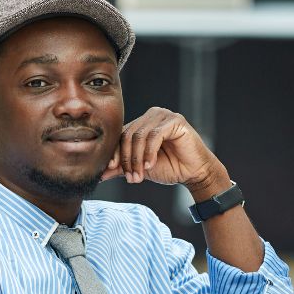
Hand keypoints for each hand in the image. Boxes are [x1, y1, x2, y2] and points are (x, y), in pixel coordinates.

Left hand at [101, 106, 228, 193]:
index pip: (120, 135)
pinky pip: (155, 135)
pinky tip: (150, 165)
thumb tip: (99, 174)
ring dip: (137, 158)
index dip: (115, 153)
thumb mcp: (139, 168)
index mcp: (141, 123)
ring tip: (140, 175)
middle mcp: (151, 116)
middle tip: (131, 177)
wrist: (193, 173)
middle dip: (127, 159)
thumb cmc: (169, 167)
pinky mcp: (175, 120)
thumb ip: (121, 168)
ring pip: (139, 135)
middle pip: (128, 135)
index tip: (110, 169)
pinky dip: (149, 152)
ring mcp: (164, 115)